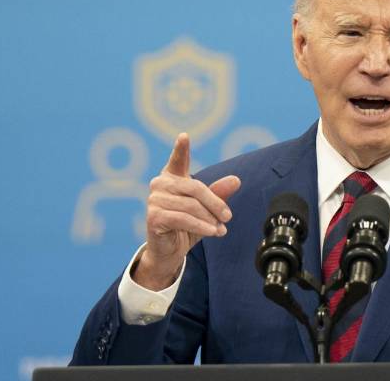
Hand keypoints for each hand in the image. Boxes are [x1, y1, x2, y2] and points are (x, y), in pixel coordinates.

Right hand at [132, 133, 240, 289]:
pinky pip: (184, 219)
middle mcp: (160, 184)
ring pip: (191, 205)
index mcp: (172, 177)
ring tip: (220, 229)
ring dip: (209, 219)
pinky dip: (201, 226)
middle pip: (195, 188)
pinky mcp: (154, 216)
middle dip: (215, 203)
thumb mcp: (206, 210)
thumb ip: (218, 194)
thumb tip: (236, 180)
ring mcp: (154, 200)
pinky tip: (212, 232)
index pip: (178, 160)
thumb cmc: (187, 226)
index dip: (181, 149)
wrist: (169, 252)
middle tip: (228, 217)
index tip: (184, 136)